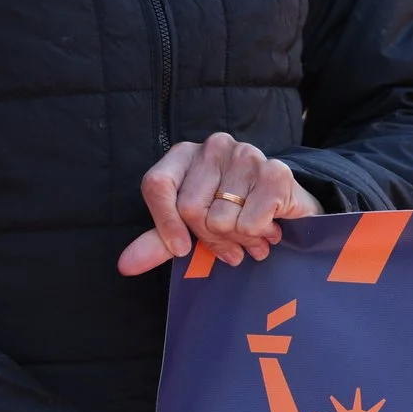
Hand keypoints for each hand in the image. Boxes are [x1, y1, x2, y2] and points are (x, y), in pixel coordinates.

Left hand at [119, 132, 321, 274]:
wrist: (287, 208)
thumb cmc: (233, 213)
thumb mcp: (190, 228)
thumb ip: (158, 242)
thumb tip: (125, 265)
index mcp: (185, 154)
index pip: (157, 185)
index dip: (165, 223)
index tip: (181, 249)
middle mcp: (214, 146)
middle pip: (190, 209)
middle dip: (211, 237)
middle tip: (230, 241)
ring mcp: (246, 154)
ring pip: (222, 220)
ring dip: (239, 239)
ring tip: (251, 233)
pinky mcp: (276, 171)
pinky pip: (250, 223)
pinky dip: (259, 235)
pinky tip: (269, 227)